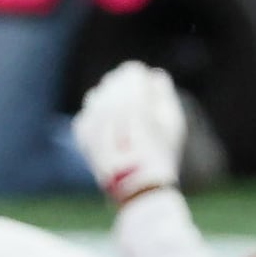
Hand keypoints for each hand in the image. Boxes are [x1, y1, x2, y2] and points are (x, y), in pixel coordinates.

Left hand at [76, 59, 188, 204]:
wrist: (136, 186)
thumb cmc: (161, 153)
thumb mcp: (174, 121)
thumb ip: (163, 92)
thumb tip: (153, 75)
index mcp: (132, 95)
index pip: (131, 70)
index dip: (141, 81)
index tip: (147, 95)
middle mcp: (107, 101)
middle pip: (113, 81)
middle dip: (125, 92)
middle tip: (137, 113)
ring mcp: (91, 115)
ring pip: (96, 95)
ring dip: (108, 104)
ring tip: (123, 126)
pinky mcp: (81, 131)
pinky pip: (88, 115)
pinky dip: (98, 121)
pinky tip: (111, 137)